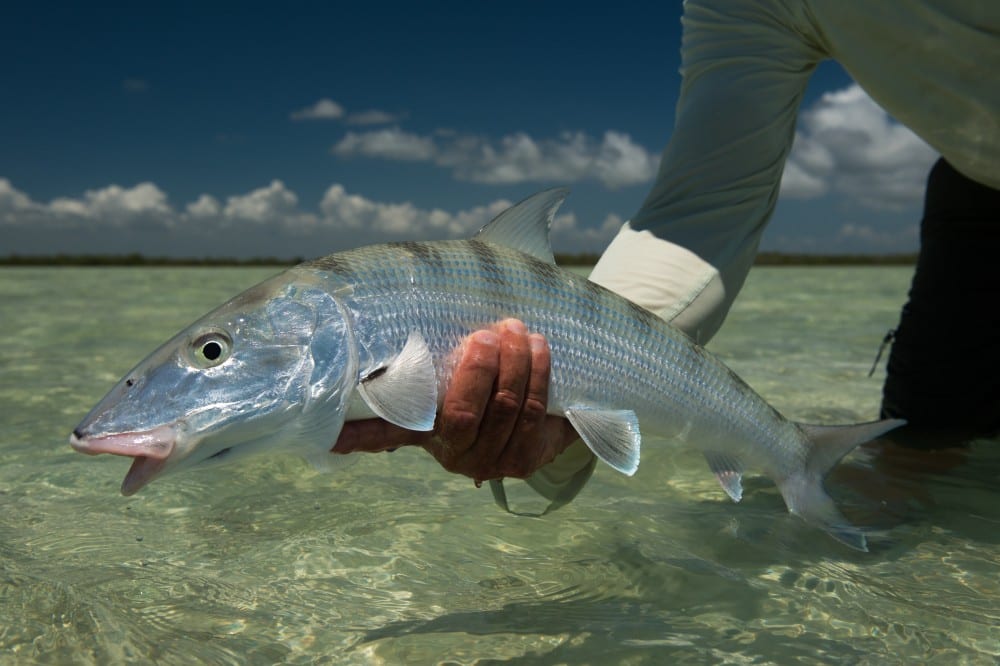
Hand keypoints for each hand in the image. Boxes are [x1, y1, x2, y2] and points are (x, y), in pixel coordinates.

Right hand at [332, 319, 578, 481]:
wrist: (547, 412)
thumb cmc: (492, 378)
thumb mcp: (458, 364)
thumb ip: (434, 345)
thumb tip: (387, 300)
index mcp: (423, 429)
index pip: (382, 433)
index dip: (354, 436)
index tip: (325, 436)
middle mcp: (450, 453)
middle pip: (461, 414)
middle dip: (477, 370)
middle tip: (484, 335)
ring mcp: (489, 461)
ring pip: (503, 408)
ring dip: (514, 364)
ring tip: (516, 329)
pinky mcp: (524, 460)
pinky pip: (533, 412)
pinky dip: (538, 375)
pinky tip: (539, 347)